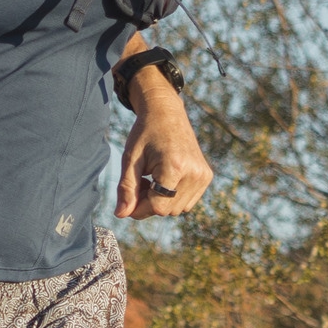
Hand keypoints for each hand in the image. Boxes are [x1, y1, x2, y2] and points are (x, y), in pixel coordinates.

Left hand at [117, 82, 211, 219]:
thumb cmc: (145, 133)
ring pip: (177, 210)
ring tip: (152, 179)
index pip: (157, 207)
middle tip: (141, 181)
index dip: (139, 208)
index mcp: (175, 167)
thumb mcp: (130, 159)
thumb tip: (121, 215)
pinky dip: (172, 197)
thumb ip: (126, 188)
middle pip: (167, 211)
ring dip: (161, 201)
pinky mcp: (206, 177)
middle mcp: (194, 173)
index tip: (128, 198)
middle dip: (148, 203)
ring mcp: (203, 176)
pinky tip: (165, 180)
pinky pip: (186, 202)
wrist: (166, 113)